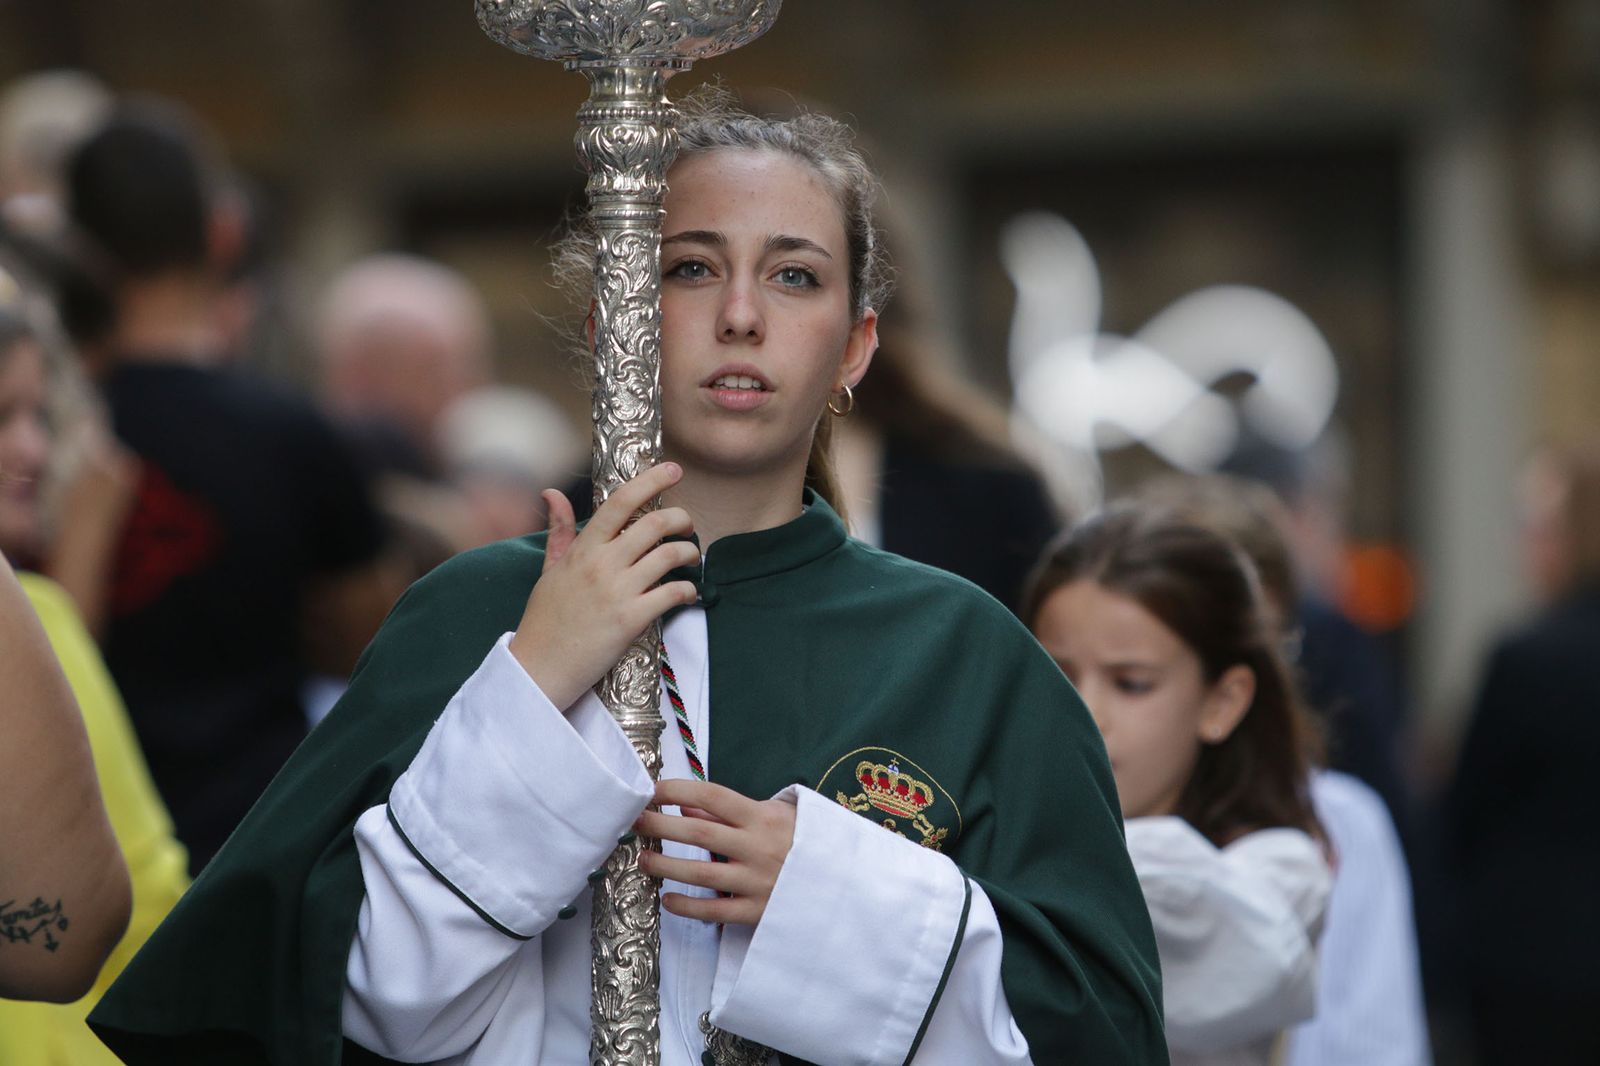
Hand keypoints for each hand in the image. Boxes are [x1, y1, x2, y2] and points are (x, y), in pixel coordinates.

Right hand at [508, 463, 698, 710]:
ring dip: (689, 552)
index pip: (621, 502)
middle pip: (655, 524)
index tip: (674, 470)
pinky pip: (672, 593)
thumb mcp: (549, 569)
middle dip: (682, 518)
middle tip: (688, 525)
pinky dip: (688, 590)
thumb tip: (552, 492)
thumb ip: (559, 530)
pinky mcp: (631, 619)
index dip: (651, 480)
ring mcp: (617, 591)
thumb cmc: (544, 619)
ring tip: (691, 558)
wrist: (539, 667)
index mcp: (583, 549)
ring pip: (669, 555)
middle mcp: (602, 564)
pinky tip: (688, 593)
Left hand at [636, 779, 796, 925]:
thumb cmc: (805, 841)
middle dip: (660, 825)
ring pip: (701, 874)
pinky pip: (715, 911)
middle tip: (634, 821)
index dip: (676, 791)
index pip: (712, 796)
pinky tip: (668, 899)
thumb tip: (687, 806)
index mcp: (762, 817)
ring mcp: (757, 881)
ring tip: (643, 859)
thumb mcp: (776, 815)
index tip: (651, 791)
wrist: (845, 884)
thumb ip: (730, 814)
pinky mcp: (757, 911)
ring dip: (665, 865)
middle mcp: (758, 847)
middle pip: (698, 833)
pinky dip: (687, 906)